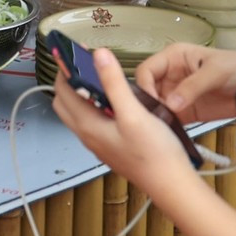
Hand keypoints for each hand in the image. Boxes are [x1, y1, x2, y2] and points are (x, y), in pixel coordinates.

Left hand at [51, 47, 198, 195]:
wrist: (171, 184)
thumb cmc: (154, 153)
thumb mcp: (134, 113)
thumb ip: (114, 83)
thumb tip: (98, 55)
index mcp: (87, 126)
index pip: (63, 90)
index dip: (66, 67)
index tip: (78, 50)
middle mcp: (87, 135)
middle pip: (65, 102)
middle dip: (69, 80)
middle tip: (85, 63)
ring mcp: (99, 143)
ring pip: (79, 112)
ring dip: (83, 93)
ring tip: (102, 77)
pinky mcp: (111, 147)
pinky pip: (94, 121)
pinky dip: (96, 105)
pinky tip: (116, 101)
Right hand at [133, 42, 235, 123]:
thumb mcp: (215, 72)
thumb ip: (192, 87)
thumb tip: (170, 104)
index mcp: (174, 57)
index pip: (146, 70)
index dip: (145, 86)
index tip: (152, 103)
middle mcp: (171, 74)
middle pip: (147, 89)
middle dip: (148, 103)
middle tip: (152, 119)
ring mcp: (177, 94)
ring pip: (156, 105)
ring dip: (156, 116)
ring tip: (160, 129)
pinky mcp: (186, 111)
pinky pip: (170, 118)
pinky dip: (167, 125)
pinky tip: (169, 133)